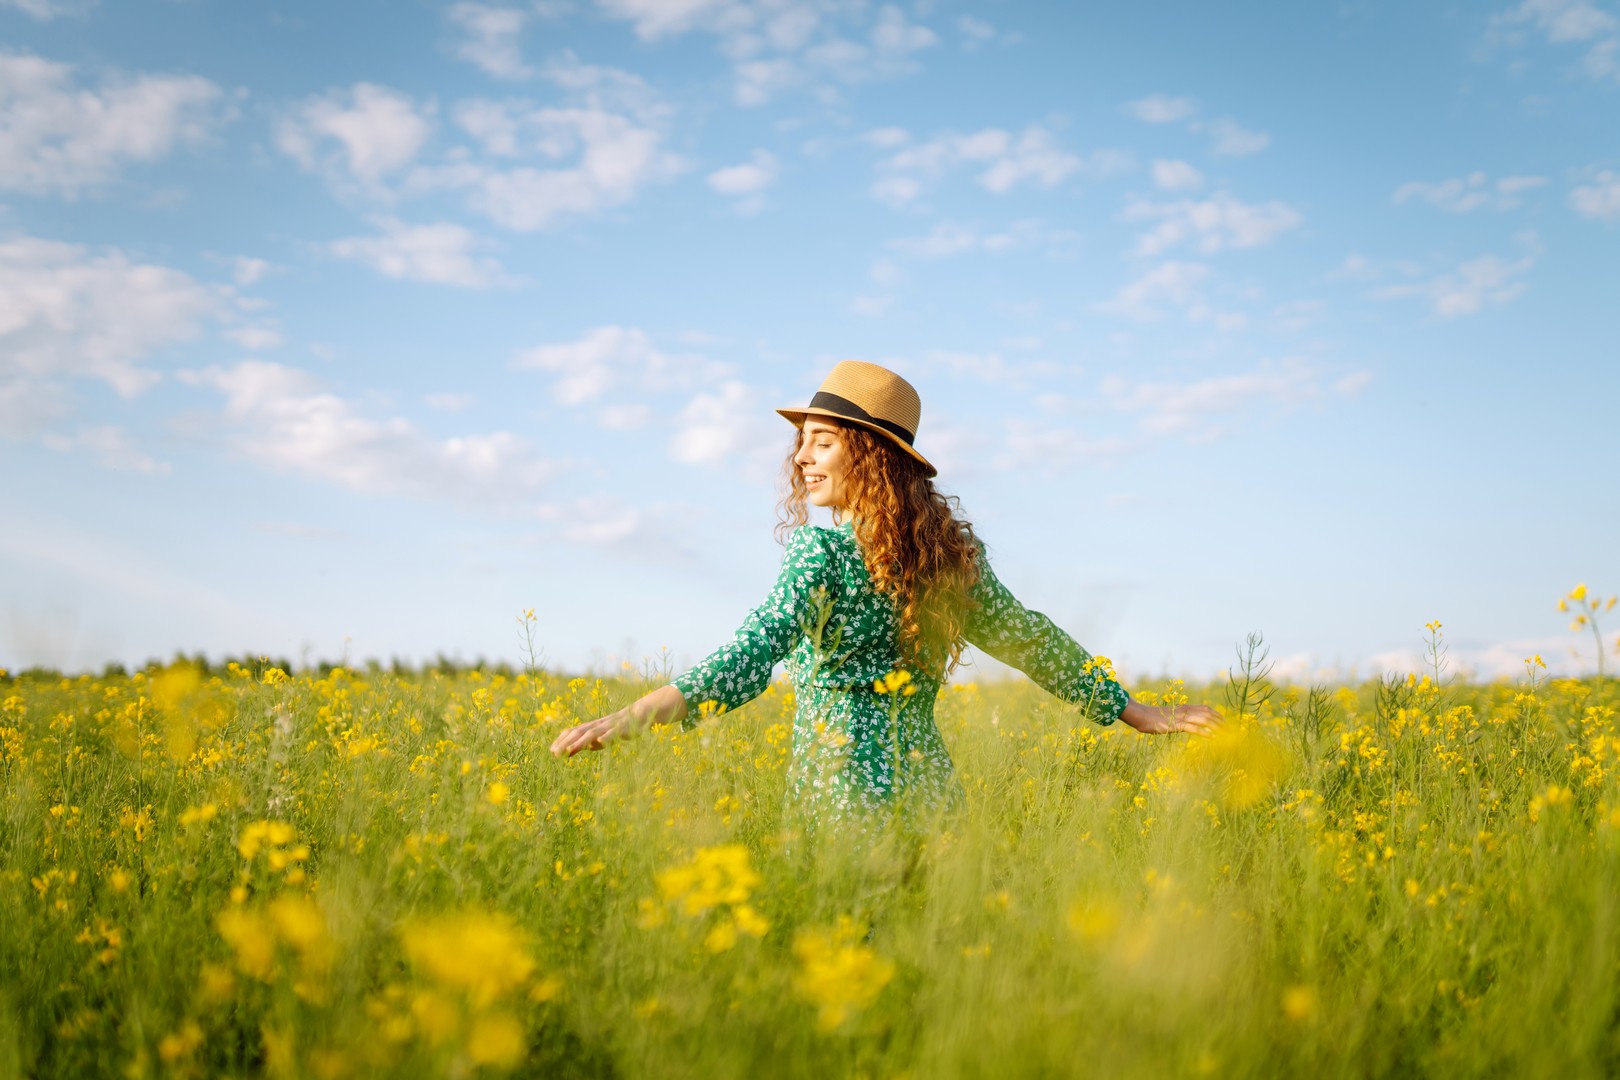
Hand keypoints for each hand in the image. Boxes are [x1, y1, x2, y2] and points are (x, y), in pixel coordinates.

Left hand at [549, 684, 687, 757]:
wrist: (644, 712)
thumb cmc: (624, 726)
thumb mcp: (607, 735)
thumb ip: (595, 742)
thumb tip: (584, 748)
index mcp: (594, 726)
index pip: (574, 732)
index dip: (562, 740)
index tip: (552, 752)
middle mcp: (599, 725)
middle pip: (579, 732)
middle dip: (566, 742)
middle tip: (554, 754)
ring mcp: (610, 725)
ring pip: (593, 733)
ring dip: (580, 741)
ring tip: (569, 750)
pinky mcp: (623, 728)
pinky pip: (614, 732)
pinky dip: (607, 737)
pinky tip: (600, 743)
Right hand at [1120, 700, 1221, 736]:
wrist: (1142, 716)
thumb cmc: (1154, 718)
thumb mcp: (1170, 716)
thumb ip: (1180, 718)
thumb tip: (1188, 724)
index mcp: (1185, 707)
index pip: (1206, 708)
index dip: (1218, 714)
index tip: (1225, 721)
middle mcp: (1186, 710)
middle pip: (1208, 713)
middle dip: (1221, 721)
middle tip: (1230, 730)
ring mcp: (1182, 717)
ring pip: (1205, 720)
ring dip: (1217, 727)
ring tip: (1225, 734)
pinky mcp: (1177, 725)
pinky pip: (1195, 729)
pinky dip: (1206, 733)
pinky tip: (1212, 738)